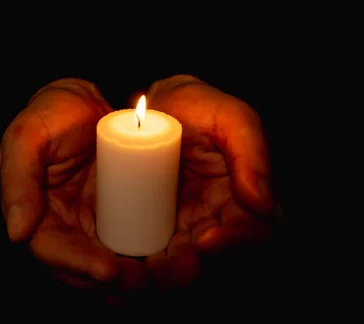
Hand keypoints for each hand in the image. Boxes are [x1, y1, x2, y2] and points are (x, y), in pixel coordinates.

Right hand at [0, 78, 149, 292]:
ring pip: (112, 270)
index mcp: (37, 215)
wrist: (88, 103)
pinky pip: (135, 252)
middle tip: (145, 278)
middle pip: (85, 272)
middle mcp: (65, 230)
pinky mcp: (122, 222)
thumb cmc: (52, 113)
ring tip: (165, 273)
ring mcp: (94, 229)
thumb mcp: (28, 135)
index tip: (109, 268)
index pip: (52, 253)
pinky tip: (175, 264)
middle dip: (115, 282)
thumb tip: (17, 233)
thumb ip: (17, 179)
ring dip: (138, 280)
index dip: (78, 265)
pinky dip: (153, 265)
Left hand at [144, 75, 275, 290]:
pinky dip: (138, 266)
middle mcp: (216, 220)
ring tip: (143, 268)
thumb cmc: (194, 107)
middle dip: (193, 267)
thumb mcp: (228, 116)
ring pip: (180, 265)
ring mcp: (182, 228)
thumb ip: (251, 150)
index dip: (236, 242)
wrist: (148, 109)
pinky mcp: (151, 230)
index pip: (254, 233)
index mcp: (242, 199)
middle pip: (215, 259)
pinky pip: (149, 257)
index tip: (207, 239)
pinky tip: (120, 267)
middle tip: (168, 264)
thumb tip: (263, 204)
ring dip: (164, 274)